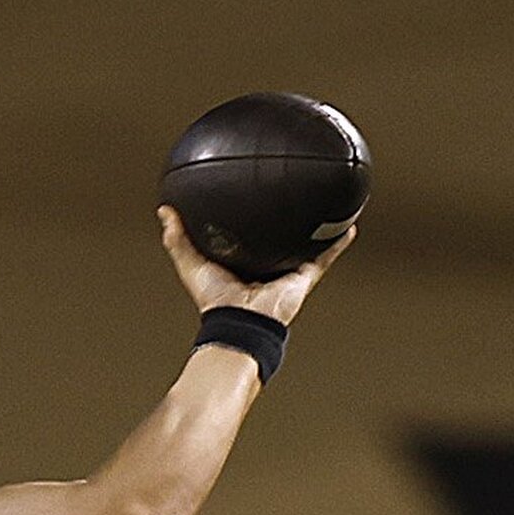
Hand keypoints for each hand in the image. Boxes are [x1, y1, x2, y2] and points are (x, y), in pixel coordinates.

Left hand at [157, 203, 353, 325]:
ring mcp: (287, 271)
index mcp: (243, 262)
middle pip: (280, 236)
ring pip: (306, 243)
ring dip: (318, 225)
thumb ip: (177, 240)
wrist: (238, 323)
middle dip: (287, 217)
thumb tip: (164, 211)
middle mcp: (267, 265)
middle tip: (296, 191)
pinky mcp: (303, 277)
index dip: (251, 217)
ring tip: (330, 200)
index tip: (255, 194)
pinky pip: (325, 255)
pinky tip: (349, 223)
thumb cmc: (214, 302)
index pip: (248, 234)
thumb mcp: (191, 264)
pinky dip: (337, 242)